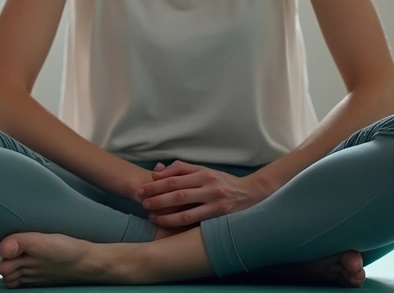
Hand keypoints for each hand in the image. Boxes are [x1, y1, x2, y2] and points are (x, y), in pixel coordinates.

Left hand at [136, 160, 274, 226]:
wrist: (252, 194)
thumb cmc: (223, 182)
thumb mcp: (205, 171)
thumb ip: (182, 170)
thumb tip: (157, 172)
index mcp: (204, 173)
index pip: (175, 177)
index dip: (157, 183)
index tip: (142, 188)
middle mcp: (210, 186)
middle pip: (177, 191)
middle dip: (157, 197)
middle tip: (141, 201)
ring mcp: (215, 202)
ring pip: (185, 208)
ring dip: (165, 213)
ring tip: (150, 215)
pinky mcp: (220, 216)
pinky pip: (195, 220)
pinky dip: (178, 222)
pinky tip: (166, 224)